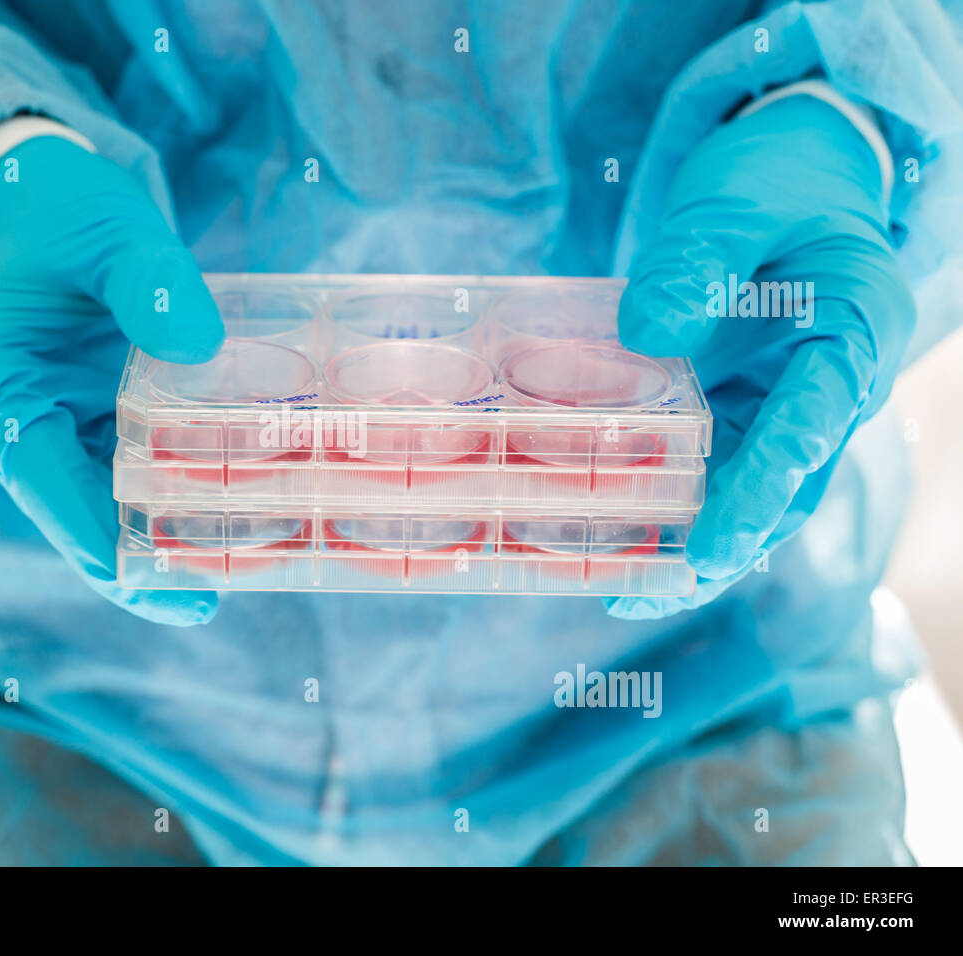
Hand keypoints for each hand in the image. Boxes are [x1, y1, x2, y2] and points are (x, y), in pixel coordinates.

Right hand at [0, 136, 223, 625]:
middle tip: (208, 598)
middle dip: (134, 562)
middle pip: (68, 510)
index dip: (96, 539)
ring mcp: (37, 424)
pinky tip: (219, 517)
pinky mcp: (71, 420)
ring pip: (95, 500)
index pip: (40, 478)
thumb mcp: (105, 223)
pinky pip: (115, 471)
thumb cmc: (52, 207)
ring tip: (230, 571)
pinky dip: (162, 496)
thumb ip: (149, 280)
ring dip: (154, 536)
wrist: (23, 195)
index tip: (155, 585)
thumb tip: (202, 348)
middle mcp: (1, 419)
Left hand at [608, 95, 914, 618]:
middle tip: (652, 591)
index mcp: (855, 328)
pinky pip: (713, 469)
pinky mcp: (743, 411)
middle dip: (724, 543)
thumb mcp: (734, 201)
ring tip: (623, 588)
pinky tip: (616, 540)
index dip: (764, 487)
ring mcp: (785, 404)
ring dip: (694, 544)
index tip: (715, 543)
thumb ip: (697, 260)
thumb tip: (649, 333)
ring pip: (749, 491)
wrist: (783, 176)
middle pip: (788, 484)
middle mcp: (830, 384)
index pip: (815, 420)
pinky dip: (671, 505)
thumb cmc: (772, 180)